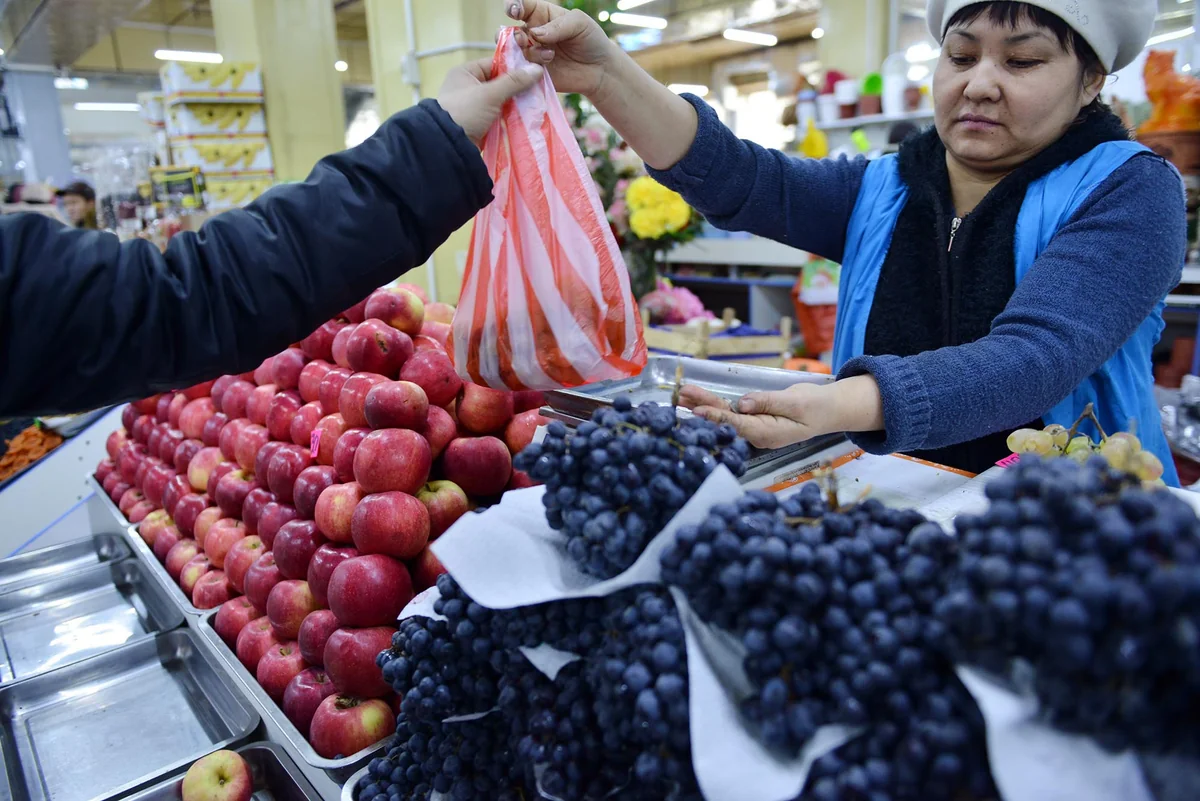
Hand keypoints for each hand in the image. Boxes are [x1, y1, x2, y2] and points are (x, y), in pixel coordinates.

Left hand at [437, 58, 543, 143]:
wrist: (449, 145)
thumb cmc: (466, 112)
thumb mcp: (490, 94)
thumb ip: (514, 82)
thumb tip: (537, 69)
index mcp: (465, 72)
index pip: (494, 64)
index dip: (514, 68)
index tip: (534, 72)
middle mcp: (468, 86)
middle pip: (500, 83)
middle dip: (517, 88)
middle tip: (538, 89)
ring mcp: (474, 106)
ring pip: (501, 100)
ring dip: (515, 104)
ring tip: (536, 103)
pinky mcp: (479, 122)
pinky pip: (498, 115)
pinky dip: (510, 117)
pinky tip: (526, 117)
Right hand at [505, 0, 616, 96]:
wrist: (600, 70)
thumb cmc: (591, 40)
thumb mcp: (579, 24)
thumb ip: (558, 25)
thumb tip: (535, 34)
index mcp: (540, 15)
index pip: (520, 6)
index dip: (513, 6)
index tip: (515, 12)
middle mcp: (532, 34)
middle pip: (509, 32)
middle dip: (514, 36)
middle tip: (526, 40)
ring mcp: (532, 55)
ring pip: (515, 53)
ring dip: (529, 54)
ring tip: (550, 56)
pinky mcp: (534, 74)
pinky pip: (521, 73)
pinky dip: (526, 71)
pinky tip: (542, 70)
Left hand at [680, 383, 845, 449]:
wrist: (829, 410)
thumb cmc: (816, 406)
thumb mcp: (795, 402)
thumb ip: (767, 402)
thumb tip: (742, 403)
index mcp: (768, 433)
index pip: (736, 424)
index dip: (716, 416)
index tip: (698, 410)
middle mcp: (757, 434)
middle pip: (725, 420)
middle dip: (703, 406)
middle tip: (681, 394)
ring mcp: (755, 429)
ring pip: (726, 416)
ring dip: (705, 404)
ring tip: (682, 395)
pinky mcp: (755, 421)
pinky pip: (732, 414)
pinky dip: (715, 405)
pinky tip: (699, 400)